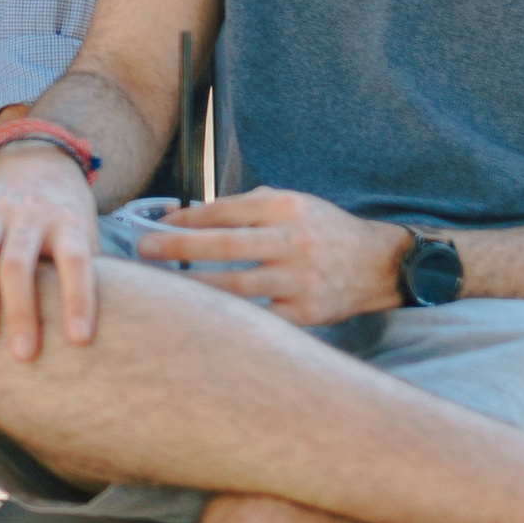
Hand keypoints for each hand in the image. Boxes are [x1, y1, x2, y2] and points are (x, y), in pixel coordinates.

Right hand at [0, 142, 100, 360]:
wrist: (38, 160)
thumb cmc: (65, 218)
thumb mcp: (86, 234)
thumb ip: (90, 271)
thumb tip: (103, 332)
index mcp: (66, 222)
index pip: (75, 260)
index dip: (78, 298)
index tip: (79, 340)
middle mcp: (30, 214)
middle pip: (20, 263)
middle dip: (21, 310)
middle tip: (23, 355)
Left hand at [133, 188, 411, 324]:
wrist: (379, 264)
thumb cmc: (324, 230)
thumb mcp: (293, 203)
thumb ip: (247, 207)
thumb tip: (190, 217)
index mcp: (287, 207)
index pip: (226, 210)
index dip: (187, 218)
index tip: (157, 224)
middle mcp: (295, 242)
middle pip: (227, 246)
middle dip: (181, 248)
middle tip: (144, 249)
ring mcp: (301, 280)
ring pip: (238, 286)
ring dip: (196, 287)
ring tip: (164, 289)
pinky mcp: (306, 314)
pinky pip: (260, 318)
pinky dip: (230, 318)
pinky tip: (202, 319)